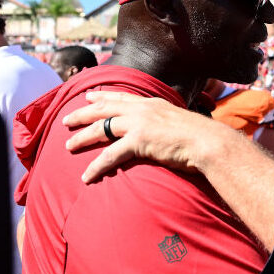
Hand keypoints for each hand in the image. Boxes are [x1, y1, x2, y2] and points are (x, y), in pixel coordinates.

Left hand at [63, 91, 231, 182]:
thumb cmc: (200, 137)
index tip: (88, 96)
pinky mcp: (138, 141)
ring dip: (82, 138)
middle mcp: (142, 110)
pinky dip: (96, 167)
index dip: (102, 96)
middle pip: (104, 109)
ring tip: (67, 146)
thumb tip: (165, 131)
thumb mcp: (179, 122)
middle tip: (66, 120)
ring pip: (101, 128)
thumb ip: (166, 123)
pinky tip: (87, 176)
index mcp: (152, 103)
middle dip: (82, 114)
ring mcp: (139, 124)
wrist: (208, 142)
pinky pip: (110, 155)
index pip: (121, 97)